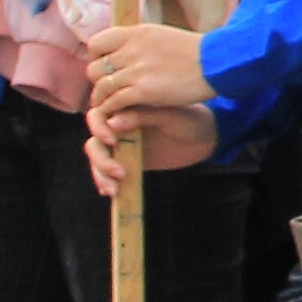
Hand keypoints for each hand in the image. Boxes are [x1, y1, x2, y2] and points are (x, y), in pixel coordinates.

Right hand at [82, 102, 218, 196]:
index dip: (98, 128)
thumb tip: (113, 123)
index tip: (113, 141)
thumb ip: (143, 116)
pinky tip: (112, 193)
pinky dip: (106, 181)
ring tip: (113, 190)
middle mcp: (118, 126)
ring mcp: (122, 145)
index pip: (98, 115)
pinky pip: (109, 172)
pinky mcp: (128, 163)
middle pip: (94, 141)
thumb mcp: (169, 115)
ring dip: (100, 174)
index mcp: (124, 107)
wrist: (207, 137)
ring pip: (98, 159)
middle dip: (100, 159)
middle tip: (119, 172)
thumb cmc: (189, 119)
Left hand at [87, 19, 211, 115]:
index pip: (96, 43)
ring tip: (110, 105)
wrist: (217, 63)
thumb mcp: (163, 36)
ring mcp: (136, 71)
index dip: (97, 58)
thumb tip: (124, 50)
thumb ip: (140, 42)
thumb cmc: (196, 52)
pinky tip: (119, 113)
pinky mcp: (143, 91)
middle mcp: (132, 50)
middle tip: (108, 89)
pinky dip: (112, 109)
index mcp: (136, 33)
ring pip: (101, 87)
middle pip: (94, 68)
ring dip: (102, 99)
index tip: (107, 67)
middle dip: (98, 81)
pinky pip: (114, 102)